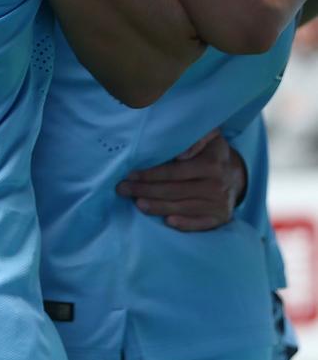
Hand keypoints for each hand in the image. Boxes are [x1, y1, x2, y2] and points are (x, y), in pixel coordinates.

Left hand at [116, 130, 245, 230]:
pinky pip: (199, 224)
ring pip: (182, 207)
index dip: (150, 174)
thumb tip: (180, 154)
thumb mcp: (209, 135)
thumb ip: (195, 138)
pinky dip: (183, 224)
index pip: (174, 172)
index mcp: (210, 165)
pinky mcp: (220, 218)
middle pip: (174, 191)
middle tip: (123, 190)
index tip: (130, 175)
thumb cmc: (213, 151)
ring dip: (157, 207)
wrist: (236, 173)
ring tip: (137, 204)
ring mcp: (219, 205)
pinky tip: (167, 222)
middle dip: (145, 191)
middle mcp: (216, 186)